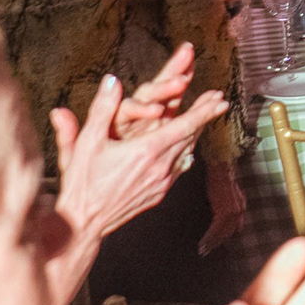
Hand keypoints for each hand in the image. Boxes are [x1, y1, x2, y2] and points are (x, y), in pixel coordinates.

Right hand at [48, 56, 231, 283]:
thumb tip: (111, 81)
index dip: (204, 111)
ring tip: (205, 119)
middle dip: (205, 116)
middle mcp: (159, 167)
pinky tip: (188, 150)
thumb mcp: (87, 142)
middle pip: (190, 137)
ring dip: (197, 134)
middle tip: (218, 100)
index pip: (183, 126)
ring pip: (186, 152)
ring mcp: (161, 183)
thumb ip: (102, 108)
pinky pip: (179, 168)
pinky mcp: (158, 194)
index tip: (220, 99)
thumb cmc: (83, 183)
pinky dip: (186, 153)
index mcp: (145, 151)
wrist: (84, 223)